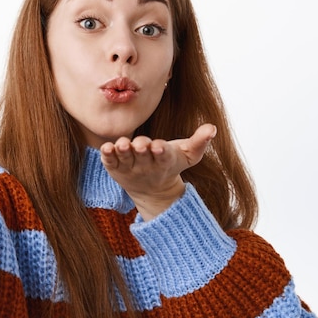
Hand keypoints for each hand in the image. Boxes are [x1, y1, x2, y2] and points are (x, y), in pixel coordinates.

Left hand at [100, 124, 216, 220]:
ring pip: (124, 159)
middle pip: (143, 157)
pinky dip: (107, 156)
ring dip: (122, 152)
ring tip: (121, 145)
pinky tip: (105, 147)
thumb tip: (212, 128)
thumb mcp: (188, 155)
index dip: (161, 151)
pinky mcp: (115, 168)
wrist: (152, 190)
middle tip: (140, 144)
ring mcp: (129, 168)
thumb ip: (199, 142)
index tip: (159, 146)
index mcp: (164, 161)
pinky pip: (110, 162)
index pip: (163, 157)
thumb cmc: (171, 164)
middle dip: (141, 149)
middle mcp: (145, 166)